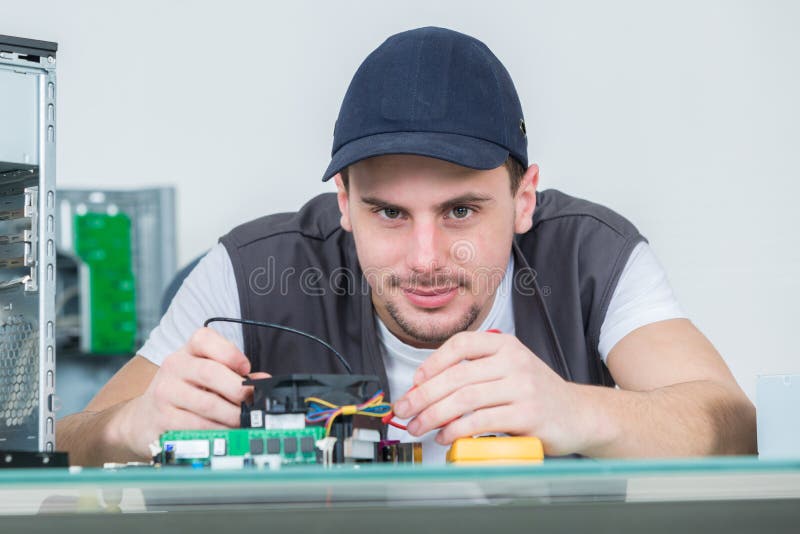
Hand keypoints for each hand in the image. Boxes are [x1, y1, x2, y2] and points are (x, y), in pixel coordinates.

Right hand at [114, 327, 268, 458]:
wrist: (143, 418)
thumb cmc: (184, 392)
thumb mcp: (206, 376)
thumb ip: (235, 375)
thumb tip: (263, 380)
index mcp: (188, 351)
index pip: (205, 339)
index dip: (230, 353)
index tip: (246, 368)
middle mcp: (173, 366)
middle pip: (211, 373)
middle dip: (238, 390)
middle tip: (252, 402)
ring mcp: (165, 392)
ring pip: (207, 404)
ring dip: (232, 415)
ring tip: (243, 420)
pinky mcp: (162, 419)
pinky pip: (197, 426)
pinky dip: (217, 430)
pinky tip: (225, 431)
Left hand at [392, 331, 587, 455]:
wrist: (580, 415)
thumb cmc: (536, 394)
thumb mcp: (509, 370)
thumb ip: (475, 372)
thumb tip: (426, 387)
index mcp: (505, 346)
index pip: (460, 345)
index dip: (432, 363)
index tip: (415, 382)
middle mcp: (514, 362)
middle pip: (456, 376)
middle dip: (423, 395)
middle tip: (404, 410)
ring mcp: (522, 388)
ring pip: (464, 399)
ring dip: (433, 415)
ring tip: (418, 426)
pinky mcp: (527, 415)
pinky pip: (481, 421)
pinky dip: (456, 430)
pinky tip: (444, 436)